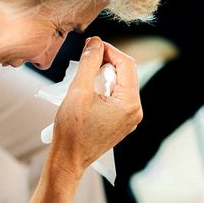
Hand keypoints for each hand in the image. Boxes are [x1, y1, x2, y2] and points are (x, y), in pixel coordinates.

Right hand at [50, 37, 141, 179]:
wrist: (68, 160)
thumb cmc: (72, 130)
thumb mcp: (78, 91)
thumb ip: (89, 63)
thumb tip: (95, 42)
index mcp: (129, 103)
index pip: (126, 64)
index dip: (109, 49)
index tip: (91, 44)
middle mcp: (135, 110)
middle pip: (126, 72)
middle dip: (107, 60)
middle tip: (87, 54)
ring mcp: (129, 117)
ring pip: (121, 83)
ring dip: (104, 73)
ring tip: (85, 72)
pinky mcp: (121, 122)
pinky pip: (117, 95)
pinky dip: (104, 86)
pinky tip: (89, 87)